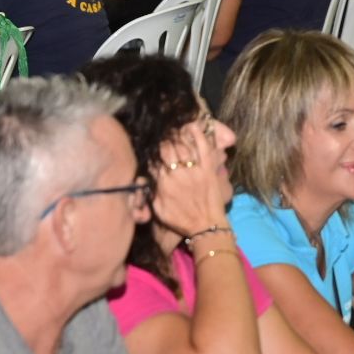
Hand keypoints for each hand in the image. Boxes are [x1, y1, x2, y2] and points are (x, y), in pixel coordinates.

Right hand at [148, 123, 229, 238]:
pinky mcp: (209, 169)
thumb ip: (150, 193)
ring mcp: (195, 171)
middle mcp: (177, 175)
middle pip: (167, 150)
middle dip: (163, 141)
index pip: (154, 161)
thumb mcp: (159, 210)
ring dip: (177, 136)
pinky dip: (199, 136)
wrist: (206, 226)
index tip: (151, 147)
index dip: (152, 152)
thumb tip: (145, 178)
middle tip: (162, 136)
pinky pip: (204, 148)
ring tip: (173, 130)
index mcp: (163, 184)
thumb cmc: (181, 220)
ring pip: (184, 147)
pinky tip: (193, 127)